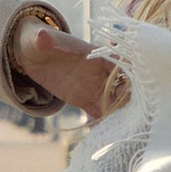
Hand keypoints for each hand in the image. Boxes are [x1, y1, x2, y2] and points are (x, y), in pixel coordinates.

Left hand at [10, 18, 127, 118]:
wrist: (34, 55)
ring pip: (115, 101)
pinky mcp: (85, 100)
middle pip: (124, 86)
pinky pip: (100, 112)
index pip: (121, 63)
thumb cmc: (41, 40)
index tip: (136, 86)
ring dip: (120, 113)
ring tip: (123, 128)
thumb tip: (42, 37)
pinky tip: (107, 134)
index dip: (132, 74)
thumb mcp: (41, 39)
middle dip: (130, 99)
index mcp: (97, 55)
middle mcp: (101, 72)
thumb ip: (44, 39)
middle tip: (132, 114)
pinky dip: (104, 122)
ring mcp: (95, 87)